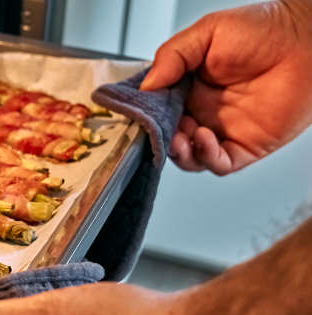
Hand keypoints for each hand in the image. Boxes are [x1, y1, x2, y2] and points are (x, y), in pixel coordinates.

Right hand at [140, 0, 311, 174]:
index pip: (158, 110)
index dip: (147, 115)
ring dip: (180, 152)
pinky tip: (204, 139)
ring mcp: (222, 131)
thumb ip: (172, 56)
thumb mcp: (207, 32)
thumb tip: (147, 85)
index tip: (139, 114)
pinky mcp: (245, 147)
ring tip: (182, 136)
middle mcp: (203, 112)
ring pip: (189, 157)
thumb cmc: (264, 30)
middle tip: (159, 129)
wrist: (306, 40)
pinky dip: (207, 158)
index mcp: (189, 87)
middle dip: (160, 138)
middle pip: (168, 137)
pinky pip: (219, 164)